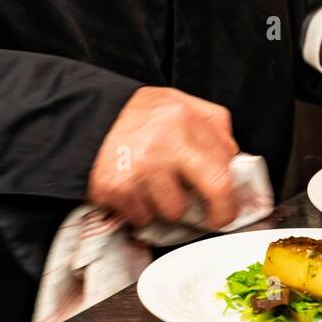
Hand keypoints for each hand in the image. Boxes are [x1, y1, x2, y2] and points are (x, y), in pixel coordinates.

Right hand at [87, 86, 239, 228]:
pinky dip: (140, 210)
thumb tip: (232, 157)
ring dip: (166, 206)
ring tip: (155, 185)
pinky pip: (142, 218)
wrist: (88, 117)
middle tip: (213, 218)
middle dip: (217, 212)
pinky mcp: (115, 188)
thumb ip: (212, 125)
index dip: (230, 197)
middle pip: (211, 190)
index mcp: (185, 120)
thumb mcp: (181, 103)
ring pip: (172, 212)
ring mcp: (139, 168)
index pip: (223, 170)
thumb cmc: (140, 114)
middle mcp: (164, 144)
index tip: (228, 206)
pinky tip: (135, 190)